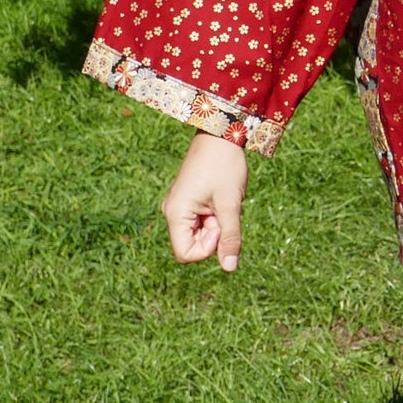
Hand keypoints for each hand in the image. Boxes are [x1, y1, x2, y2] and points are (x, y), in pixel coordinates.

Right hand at [161, 130, 249, 270]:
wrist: (221, 135)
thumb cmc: (225, 166)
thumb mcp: (231, 204)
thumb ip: (230, 237)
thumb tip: (230, 268)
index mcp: (176, 213)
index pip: (186, 254)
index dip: (208, 248)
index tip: (220, 224)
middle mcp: (172, 212)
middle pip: (192, 245)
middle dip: (214, 235)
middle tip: (224, 210)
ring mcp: (179, 206)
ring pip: (199, 234)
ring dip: (216, 225)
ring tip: (223, 201)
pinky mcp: (187, 201)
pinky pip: (201, 222)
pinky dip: (215, 216)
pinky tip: (221, 198)